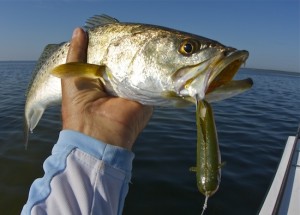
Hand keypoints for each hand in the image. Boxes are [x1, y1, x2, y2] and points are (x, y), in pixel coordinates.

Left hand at [61, 28, 152, 149]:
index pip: (110, 58)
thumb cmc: (79, 105)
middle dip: (127, 51)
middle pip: (126, 62)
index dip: (111, 46)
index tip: (116, 32)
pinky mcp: (146, 97)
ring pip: (139, 69)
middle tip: (131, 35)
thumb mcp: (72, 74)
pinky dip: (149, 71)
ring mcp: (134, 90)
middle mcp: (119, 84)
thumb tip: (80, 29)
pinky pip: (150, 80)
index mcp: (102, 79)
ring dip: (139, 60)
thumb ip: (77, 53)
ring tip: (141, 44)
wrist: (98, 133)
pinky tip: (150, 57)